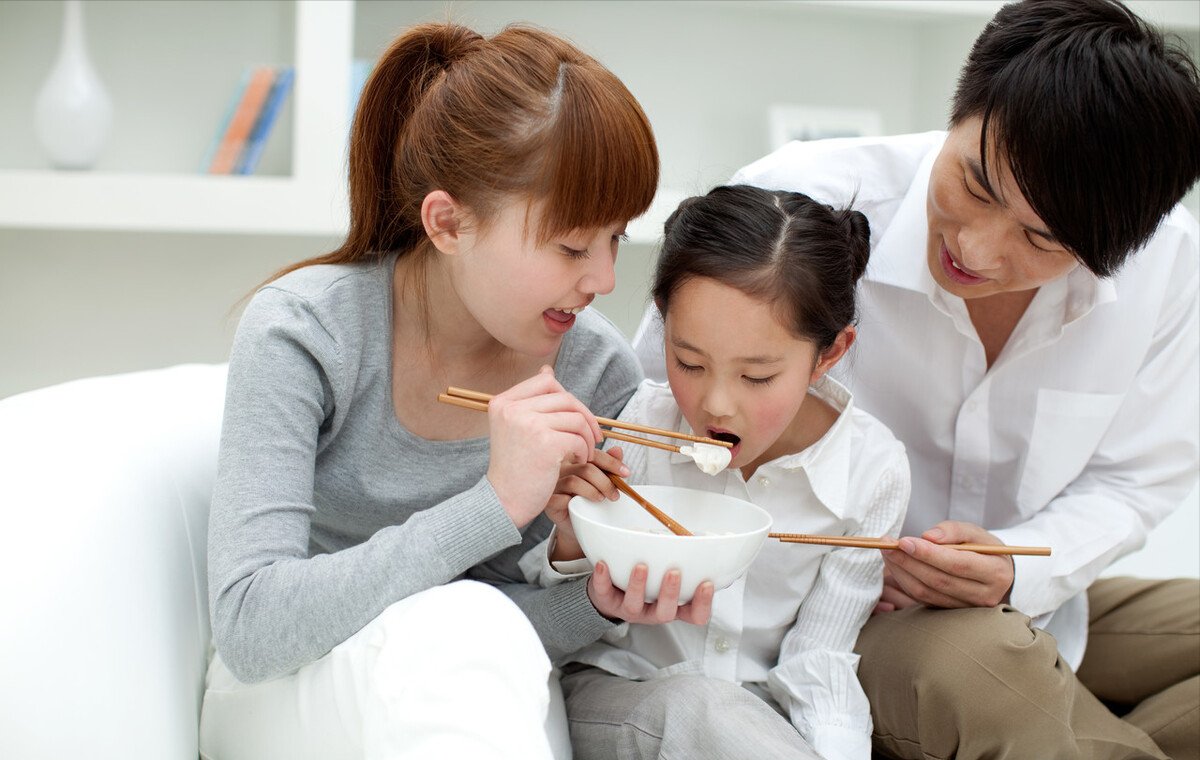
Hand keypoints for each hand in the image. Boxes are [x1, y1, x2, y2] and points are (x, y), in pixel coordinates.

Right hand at [486, 366, 602, 528]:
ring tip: (583, 452)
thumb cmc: (514, 468)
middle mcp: (513, 409)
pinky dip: (584, 450)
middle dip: (585, 417)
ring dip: (587, 436)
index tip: (575, 416)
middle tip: (592, 436)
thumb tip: (548, 368)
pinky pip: (578, 438)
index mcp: (503, 402)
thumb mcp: (514, 428)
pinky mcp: (545, 442)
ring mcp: (528, 424)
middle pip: (565, 397)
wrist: (503, 501)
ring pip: (576, 418)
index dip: (567, 396)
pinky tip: (577, 461)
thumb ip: (531, 401)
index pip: (546, 381)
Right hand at [545, 447, 628, 561]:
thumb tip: (618, 450)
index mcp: (575, 459)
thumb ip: (609, 466)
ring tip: (601, 499)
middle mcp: (561, 468)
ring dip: (593, 491)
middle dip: (605, 482)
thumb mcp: (602, 482)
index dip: (611, 462)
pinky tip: (582, 507)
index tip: (626, 473)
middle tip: (615, 495)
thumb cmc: (589, 500)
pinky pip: (562, 498)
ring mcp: (553, 484)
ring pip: (574, 481)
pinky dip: (576, 502)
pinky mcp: (548, 501)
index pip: (593, 454)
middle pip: (585, 468)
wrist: (575, 524)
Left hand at [587, 561, 713, 625]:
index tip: (707, 583)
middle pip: (666, 612)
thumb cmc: (648, 581)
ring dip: (639, 585)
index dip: (703, 604)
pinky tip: (603, 564)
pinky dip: (603, 579)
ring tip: (642, 566)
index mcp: (673, 606)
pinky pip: (604, 593)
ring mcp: (630, 609)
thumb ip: (677, 560)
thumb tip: (688, 536)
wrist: (611, 593)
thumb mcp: (666, 575)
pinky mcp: (607, 602)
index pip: (695, 614)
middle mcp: (653, 612)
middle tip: (674, 572)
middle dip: (671, 593)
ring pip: (635, 605)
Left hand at [878, 520, 1014, 608]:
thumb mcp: (976, 533)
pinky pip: (922, 599)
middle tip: (887, 545)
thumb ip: (954, 530)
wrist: (994, 574)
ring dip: (902, 572)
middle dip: (909, 562)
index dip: (928, 554)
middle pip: (939, 581)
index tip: (904, 541)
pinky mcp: (949, 612)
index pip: (957, 564)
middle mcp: (984, 596)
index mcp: (996, 573)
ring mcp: (966, 609)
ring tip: (887, 552)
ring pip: (927, 593)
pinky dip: (905, 581)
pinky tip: (895, 565)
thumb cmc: (984, 549)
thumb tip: (928, 537)